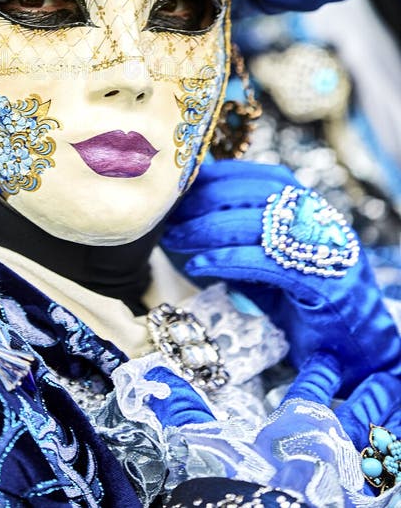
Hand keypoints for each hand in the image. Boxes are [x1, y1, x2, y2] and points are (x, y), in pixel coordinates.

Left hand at [163, 160, 400, 398]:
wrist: (363, 356)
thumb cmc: (310, 310)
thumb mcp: (272, 269)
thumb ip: (243, 244)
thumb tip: (191, 224)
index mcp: (313, 211)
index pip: (265, 176)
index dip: (222, 177)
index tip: (184, 187)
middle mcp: (322, 222)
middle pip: (258, 193)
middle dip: (208, 201)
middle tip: (170, 217)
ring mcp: (326, 251)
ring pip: (260, 224)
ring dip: (209, 228)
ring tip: (176, 239)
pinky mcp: (325, 284)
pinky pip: (266, 262)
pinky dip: (226, 260)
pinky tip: (198, 266)